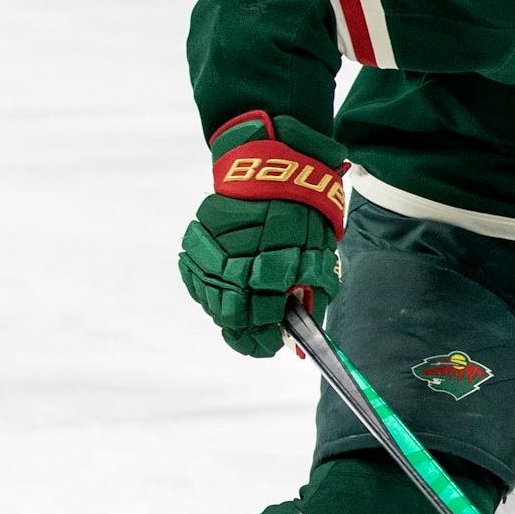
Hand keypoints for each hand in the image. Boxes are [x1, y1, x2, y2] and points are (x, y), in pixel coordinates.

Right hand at [177, 112, 348, 357]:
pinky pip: (195, 276)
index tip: (270, 346)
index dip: (264, 339)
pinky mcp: (196, 238)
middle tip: (256, 336)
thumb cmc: (304, 214)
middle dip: (244, 330)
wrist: (275, 168)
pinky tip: (221, 292)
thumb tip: (299, 331)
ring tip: (241, 314)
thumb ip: (309, 294)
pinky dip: (207, 288)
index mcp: (273, 269)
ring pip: (209, 297)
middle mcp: (237, 262)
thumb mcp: (319, 256)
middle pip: (229, 314)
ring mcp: (212, 250)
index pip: (260, 320)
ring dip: (224, 310)